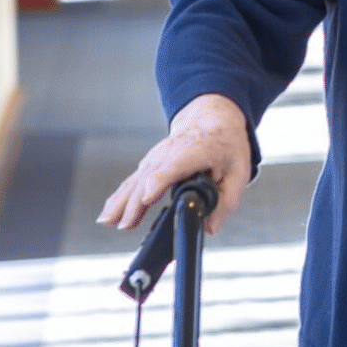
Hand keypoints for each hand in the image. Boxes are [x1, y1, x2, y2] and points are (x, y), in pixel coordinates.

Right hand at [99, 93, 254, 237]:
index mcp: (196, 150)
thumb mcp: (239, 172)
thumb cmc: (226, 145)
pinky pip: (132, 181)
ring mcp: (157, 157)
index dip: (159, 182)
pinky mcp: (150, 164)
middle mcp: (171, 152)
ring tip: (108, 221)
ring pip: (136, 180)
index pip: (173, 166)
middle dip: (134, 201)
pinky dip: (119, 197)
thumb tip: (210, 228)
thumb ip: (226, 202)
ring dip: (120, 201)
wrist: (213, 119)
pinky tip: (108, 215)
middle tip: (124, 224)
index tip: (146, 198)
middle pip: (148, 177)